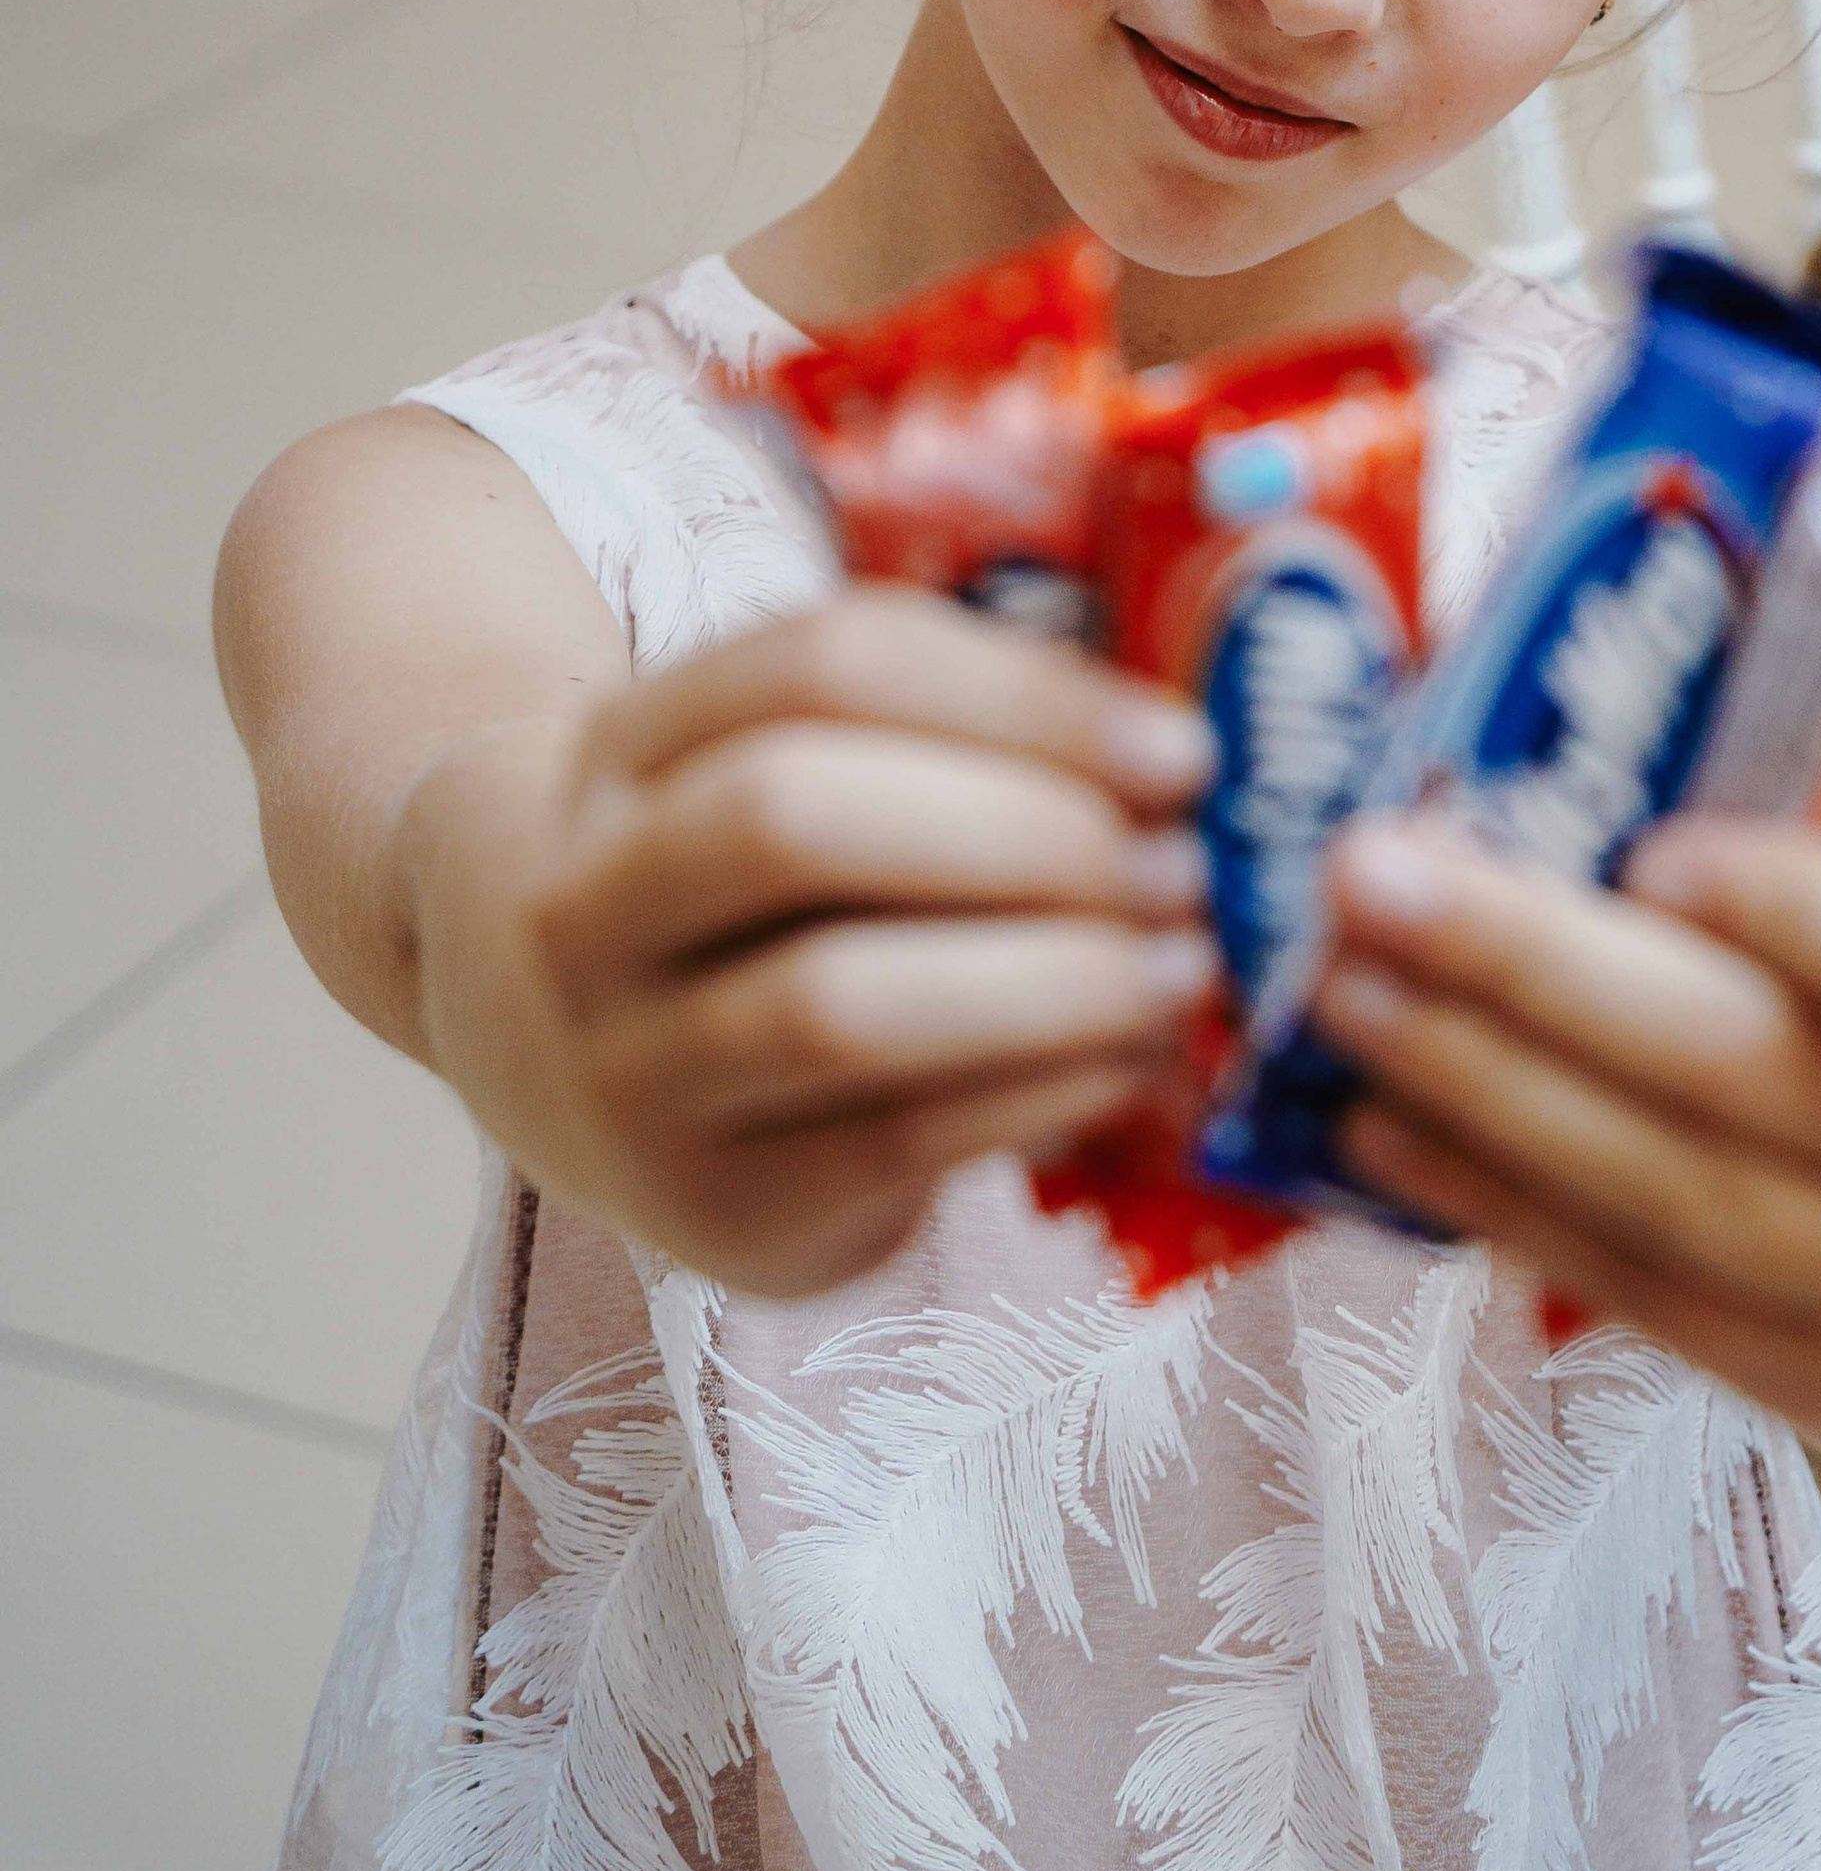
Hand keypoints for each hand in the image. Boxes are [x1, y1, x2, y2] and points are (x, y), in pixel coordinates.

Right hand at [399, 588, 1218, 1296]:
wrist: (591, 1076)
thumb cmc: (769, 904)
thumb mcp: (812, 782)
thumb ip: (959, 744)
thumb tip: (1177, 760)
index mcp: (630, 746)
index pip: (825, 665)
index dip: (1023, 698)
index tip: (1182, 747)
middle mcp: (589, 901)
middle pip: (792, 818)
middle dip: (1025, 836)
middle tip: (1180, 867)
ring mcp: (628, 1067)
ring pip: (833, 1002)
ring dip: (1048, 979)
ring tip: (1180, 969)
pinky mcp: (712, 1205)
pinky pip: (893, 1139)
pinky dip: (1041, 1089)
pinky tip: (1132, 1060)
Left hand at [1307, 813, 1820, 1434]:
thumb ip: (1767, 807)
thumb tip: (1514, 754)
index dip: (1787, 911)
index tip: (1641, 852)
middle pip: (1749, 1073)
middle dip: (1533, 970)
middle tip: (1369, 881)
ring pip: (1675, 1198)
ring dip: (1480, 1090)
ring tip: (1344, 997)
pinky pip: (1638, 1291)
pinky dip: (1495, 1200)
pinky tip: (1383, 1122)